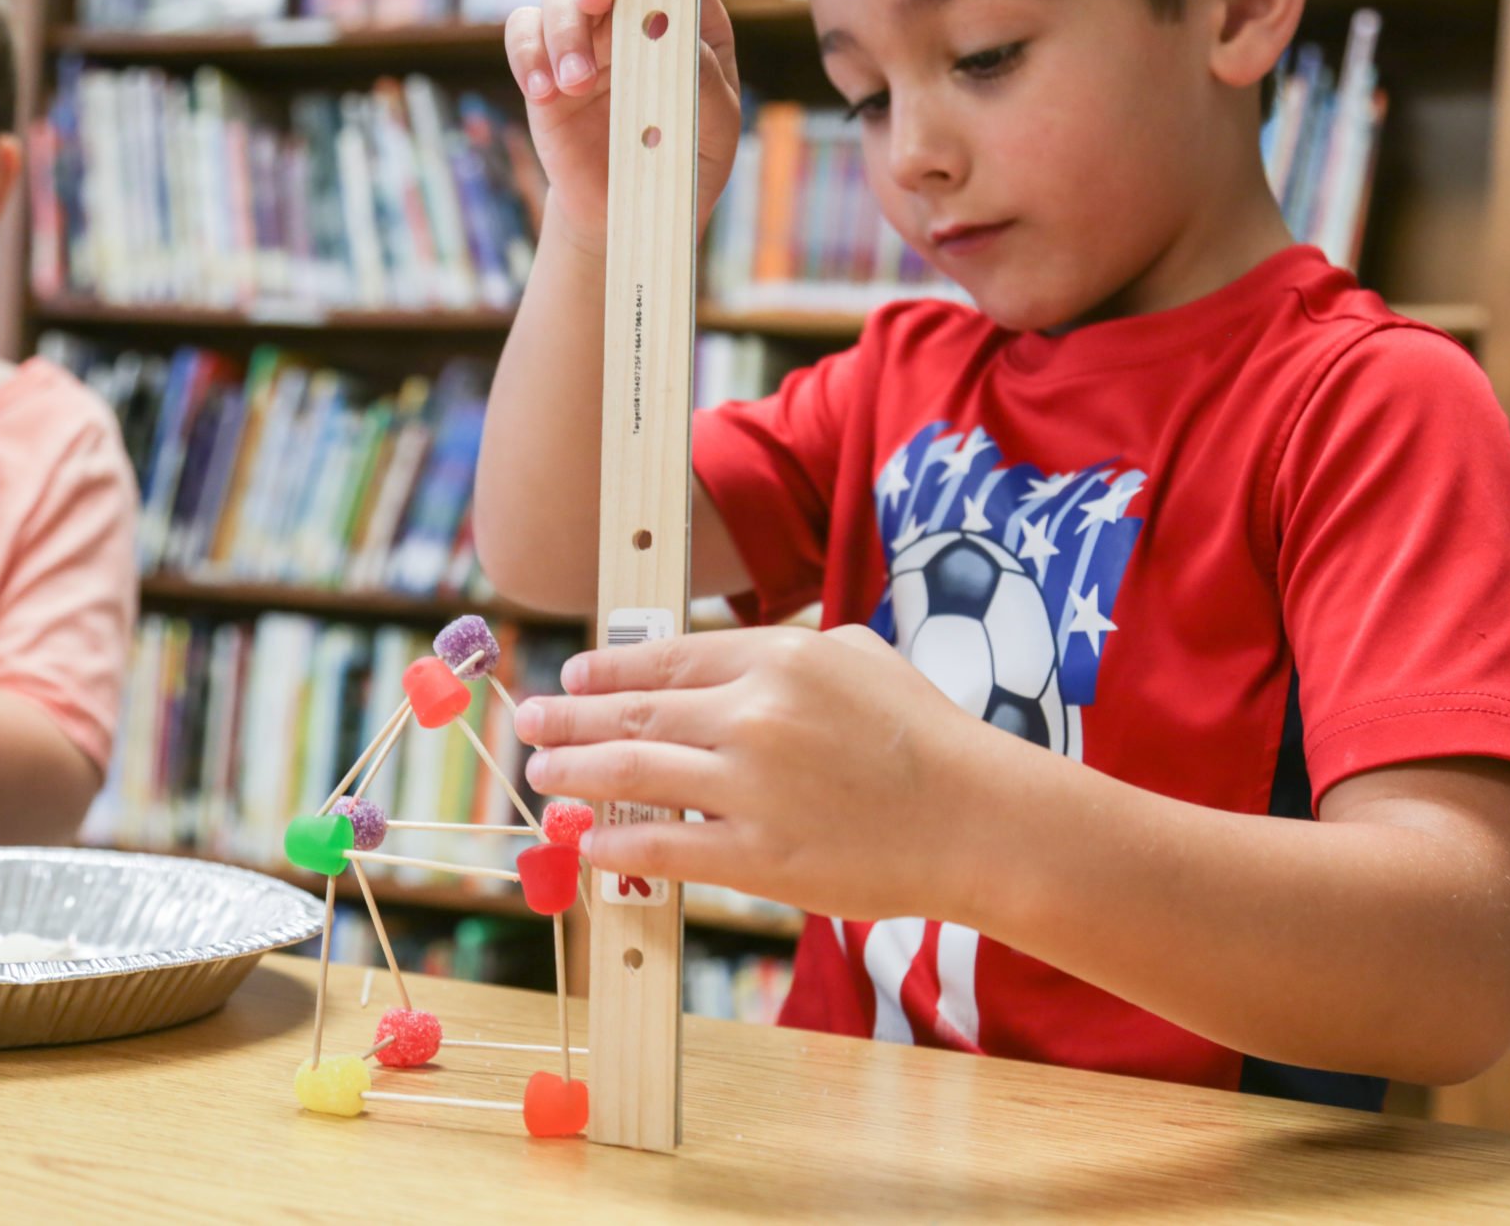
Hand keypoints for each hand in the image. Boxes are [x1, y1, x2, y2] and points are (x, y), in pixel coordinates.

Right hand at [503, 0, 743, 256]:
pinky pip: (522, 32)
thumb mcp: (712, 135)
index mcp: (686, 23)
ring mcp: (586, 38)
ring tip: (574, 84)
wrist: (627, 213)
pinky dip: (527, 53)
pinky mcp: (546, 65)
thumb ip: (705, 85)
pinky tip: (543, 90)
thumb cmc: (681, 168)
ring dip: (565, 28)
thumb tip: (679, 34)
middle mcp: (633, 17)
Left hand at [516, 625, 998, 921]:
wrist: (979, 821)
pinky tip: (589, 842)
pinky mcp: (759, 857)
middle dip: (569, 716)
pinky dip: (618, 843)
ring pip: (633, 775)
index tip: (574, 676)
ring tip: (543, 771)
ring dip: (576, 772)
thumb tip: (723, 662)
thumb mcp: (860, 656)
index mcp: (779, 657)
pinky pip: (665, 848)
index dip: (608, 669)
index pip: (667, 659)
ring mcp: (752, 788)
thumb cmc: (928, 735)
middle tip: (530, 719)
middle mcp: (754, 715)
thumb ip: (787, 651)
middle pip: (634, 713)